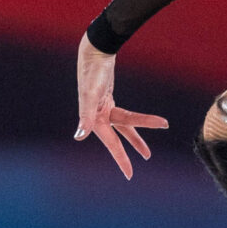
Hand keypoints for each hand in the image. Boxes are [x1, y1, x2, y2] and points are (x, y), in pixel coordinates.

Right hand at [74, 35, 168, 178]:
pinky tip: (137, 126)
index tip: (130, 176)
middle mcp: (98, 116)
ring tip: (147, 154)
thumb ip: (85, 116)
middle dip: (134, 147)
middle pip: (122, 135)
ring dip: (136, 137)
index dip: (121, 160)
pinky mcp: (107, 99)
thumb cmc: (92, 72)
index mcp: (95, 120)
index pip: (112, 144)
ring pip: (125, 126)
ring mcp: (102, 108)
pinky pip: (123, 115)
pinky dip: (131, 122)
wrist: (94, 51)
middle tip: (147, 160)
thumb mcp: (90, 94)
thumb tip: (79, 136)